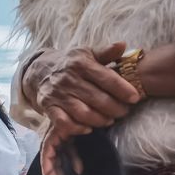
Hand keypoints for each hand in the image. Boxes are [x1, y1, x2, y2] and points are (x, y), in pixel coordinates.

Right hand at [23, 43, 140, 174]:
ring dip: (100, 120)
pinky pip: (63, 122)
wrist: (40, 71)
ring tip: (109, 120)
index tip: (135, 98)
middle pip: (98, 99)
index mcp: (81, 63)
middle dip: (115, 108)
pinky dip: (77, 128)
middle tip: (124, 112)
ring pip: (83, 113)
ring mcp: (58, 94)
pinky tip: (88, 128)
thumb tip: (123, 45)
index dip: (123, 90)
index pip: (106, 78)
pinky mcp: (48, 107)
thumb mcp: (87, 53)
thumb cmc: (70, 64)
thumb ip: (106, 52)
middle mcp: (69, 79)